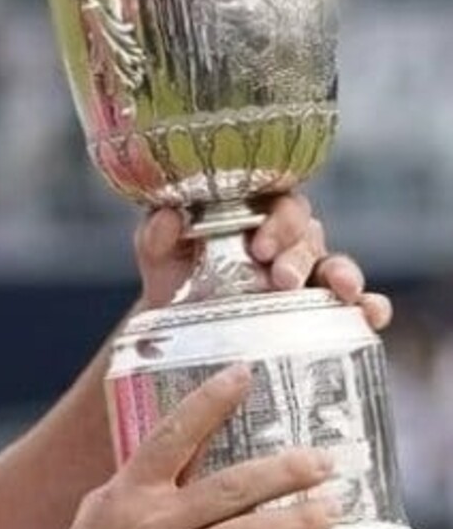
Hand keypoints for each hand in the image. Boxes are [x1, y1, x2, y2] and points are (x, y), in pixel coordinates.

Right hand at [23, 364, 336, 528]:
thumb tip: (191, 462)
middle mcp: (148, 524)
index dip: (210, 401)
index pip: (173, 434)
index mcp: (126, 494)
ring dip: (298, 521)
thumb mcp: (100, 518)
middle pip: (232, 486)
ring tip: (329, 511)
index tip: (244, 372)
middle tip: (323, 462)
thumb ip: (142, 491)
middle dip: (286, 471)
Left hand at [135, 195, 391, 330]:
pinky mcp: (322, 307)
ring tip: (340, 292)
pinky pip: (358, 302)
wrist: (178, 326)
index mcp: (254, 213)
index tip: (259, 246)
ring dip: (343, 274)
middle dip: (298, 255)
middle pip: (309, 234)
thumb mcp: (158, 252)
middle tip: (281, 279)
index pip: (279, 201)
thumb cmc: (173, 275)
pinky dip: (370, 306)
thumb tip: (168, 216)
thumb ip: (157, 233)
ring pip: (337, 264)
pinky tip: (371, 315)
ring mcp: (309, 273)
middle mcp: (288, 239)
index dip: (278, 220)